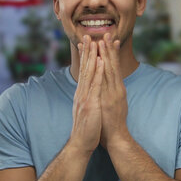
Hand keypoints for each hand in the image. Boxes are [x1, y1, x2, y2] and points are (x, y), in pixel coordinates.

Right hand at [68, 35, 103, 152]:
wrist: (81, 144)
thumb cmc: (86, 129)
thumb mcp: (85, 110)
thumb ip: (86, 99)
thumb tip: (87, 92)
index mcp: (81, 94)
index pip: (83, 72)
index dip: (85, 57)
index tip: (86, 44)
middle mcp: (81, 93)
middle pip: (84, 69)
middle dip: (87, 52)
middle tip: (87, 35)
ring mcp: (85, 98)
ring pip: (88, 73)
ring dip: (92, 57)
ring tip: (94, 42)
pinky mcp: (90, 104)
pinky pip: (94, 85)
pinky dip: (97, 72)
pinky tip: (100, 61)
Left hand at [98, 34, 131, 147]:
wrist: (116, 137)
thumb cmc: (111, 123)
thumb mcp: (111, 104)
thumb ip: (109, 94)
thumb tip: (105, 86)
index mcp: (116, 89)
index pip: (113, 67)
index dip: (111, 53)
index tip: (109, 40)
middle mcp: (116, 88)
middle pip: (113, 65)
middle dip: (110, 49)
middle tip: (108, 33)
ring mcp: (114, 93)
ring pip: (110, 69)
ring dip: (107, 54)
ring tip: (105, 40)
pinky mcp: (111, 99)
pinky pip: (107, 81)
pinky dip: (104, 69)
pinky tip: (101, 59)